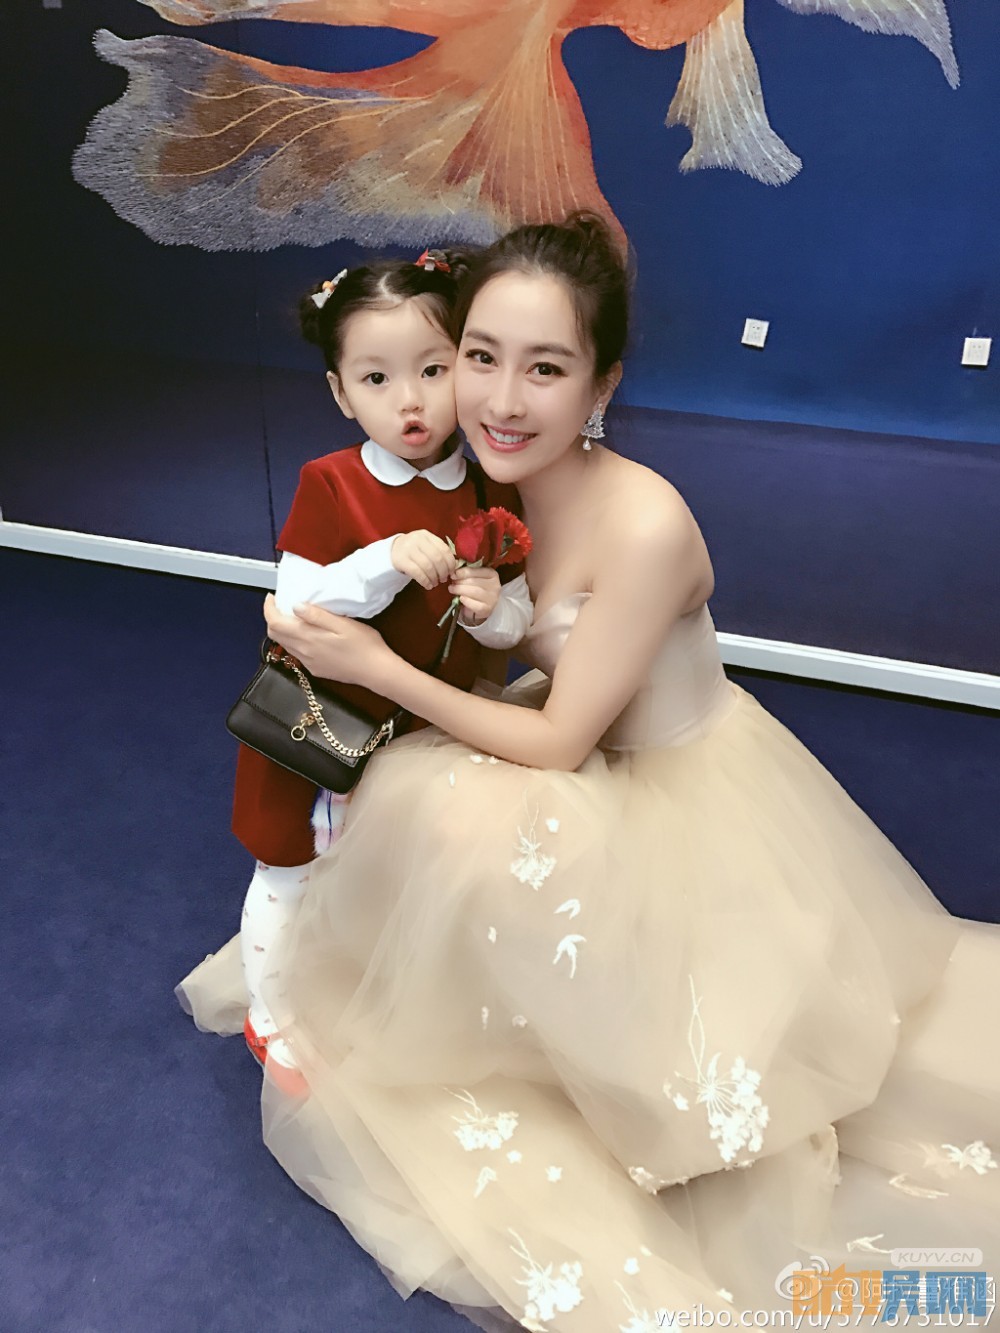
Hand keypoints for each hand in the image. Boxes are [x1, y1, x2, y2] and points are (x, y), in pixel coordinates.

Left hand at [264, 595, 389, 686]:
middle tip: (281, 605)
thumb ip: (317, 615)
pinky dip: (294, 640)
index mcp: (308, 638)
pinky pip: (297, 653)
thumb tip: (295, 606)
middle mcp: (304, 652)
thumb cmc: (364, 646)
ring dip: (283, 629)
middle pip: (275, 635)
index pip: (275, 623)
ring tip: (293, 616)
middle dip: (273, 618)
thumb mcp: (342, 624)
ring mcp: (309, 662)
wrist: (376, 672)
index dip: (269, 608)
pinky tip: (307, 634)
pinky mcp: (316, 669)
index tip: (272, 597)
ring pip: (285, 644)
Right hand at [391, 530, 456, 589]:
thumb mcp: (426, 546)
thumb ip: (438, 552)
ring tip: (435, 583)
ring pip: (427, 566)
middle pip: (437, 558)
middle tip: (444, 579)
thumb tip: (454, 567)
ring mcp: (407, 549)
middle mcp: (417, 539)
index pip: (444, 549)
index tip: (452, 572)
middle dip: (443, 572)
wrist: (391, 551)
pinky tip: (427, 585)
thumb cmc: (414, 551)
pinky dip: (425, 581)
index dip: (451, 563)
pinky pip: (417, 573)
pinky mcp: (400, 560)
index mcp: (426, 535)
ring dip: (434, 578)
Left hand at [452, 566, 500, 625]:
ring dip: (460, 590)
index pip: (477, 570)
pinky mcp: (487, 609)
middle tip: (452, 583)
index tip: (454, 574)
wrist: (478, 609)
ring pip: (475, 591)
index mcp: (491, 574)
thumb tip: (454, 568)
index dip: (463, 572)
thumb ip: (466, 572)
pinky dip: (466, 601)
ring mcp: (492, 598)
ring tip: (452, 589)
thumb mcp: (472, 578)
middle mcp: (495, 585)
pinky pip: (475, 604)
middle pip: (474, 581)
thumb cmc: (474, 589)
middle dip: (460, 582)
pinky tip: (460, 598)